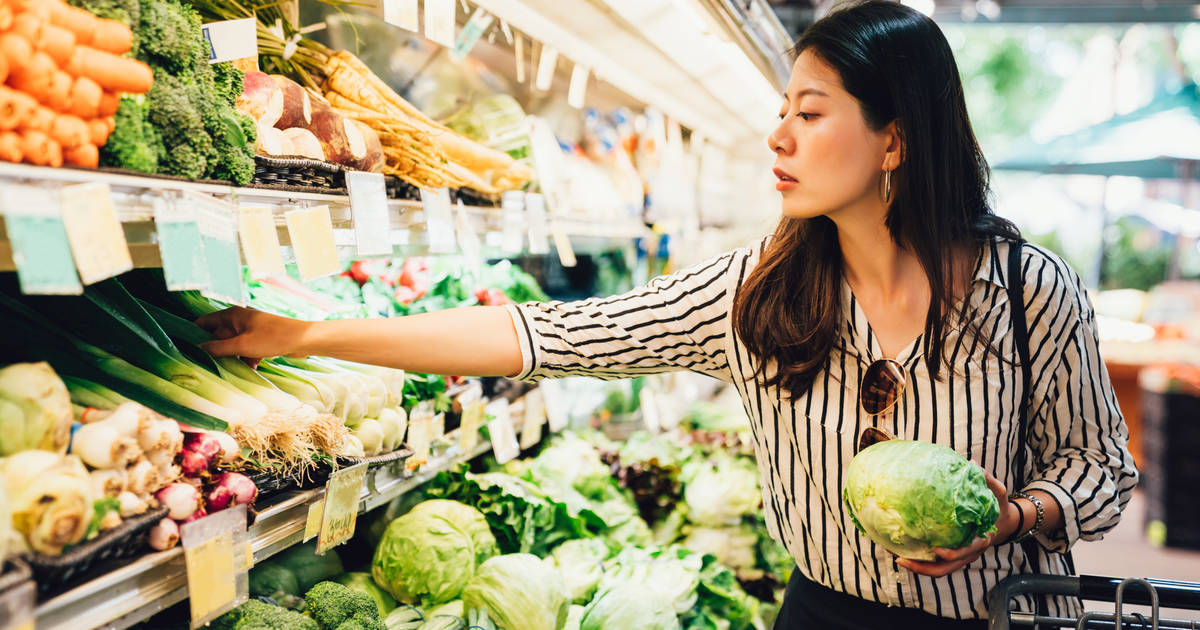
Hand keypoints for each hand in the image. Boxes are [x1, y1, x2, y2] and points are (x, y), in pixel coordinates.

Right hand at [195, 307, 311, 362]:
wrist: (303, 340)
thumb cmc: (273, 338)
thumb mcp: (242, 345)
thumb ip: (218, 348)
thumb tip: (197, 349)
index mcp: (232, 315)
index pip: (204, 322)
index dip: (194, 334)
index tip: (184, 349)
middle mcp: (239, 320)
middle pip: (217, 336)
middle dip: (214, 350)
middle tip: (204, 366)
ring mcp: (250, 330)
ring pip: (232, 346)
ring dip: (231, 358)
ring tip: (227, 371)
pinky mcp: (260, 340)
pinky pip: (246, 351)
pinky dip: (246, 359)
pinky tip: (250, 369)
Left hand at [896, 468, 1019, 577]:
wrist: (1003, 522)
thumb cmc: (998, 506)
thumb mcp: (998, 492)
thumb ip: (987, 479)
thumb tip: (971, 463)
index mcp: (981, 540)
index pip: (966, 552)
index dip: (951, 554)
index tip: (936, 550)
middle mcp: (969, 553)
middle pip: (946, 568)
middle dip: (923, 568)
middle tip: (901, 560)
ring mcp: (961, 557)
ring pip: (939, 570)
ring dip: (918, 568)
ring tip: (896, 558)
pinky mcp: (953, 556)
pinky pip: (936, 564)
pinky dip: (921, 561)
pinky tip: (902, 551)